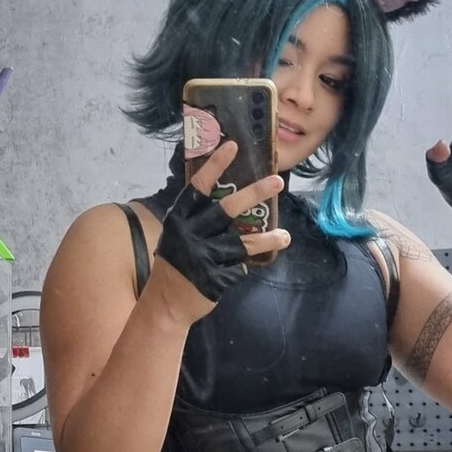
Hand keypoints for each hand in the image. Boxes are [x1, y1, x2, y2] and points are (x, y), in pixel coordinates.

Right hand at [151, 140, 287, 324]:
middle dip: (254, 193)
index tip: (232, 146)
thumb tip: (229, 198)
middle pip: (227, 209)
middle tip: (278, 182)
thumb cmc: (174, 265)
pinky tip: (241, 269)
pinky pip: (239, 268)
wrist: (165, 304)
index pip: (198, 187)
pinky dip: (242, 268)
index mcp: (179, 220)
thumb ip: (197, 220)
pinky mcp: (215, 278)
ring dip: (267, 239)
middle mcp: (191, 234)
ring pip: (243, 243)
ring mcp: (204, 257)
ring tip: (285, 236)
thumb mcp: (177, 237)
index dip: (215, 166)